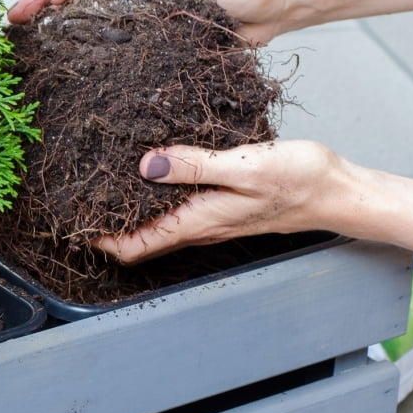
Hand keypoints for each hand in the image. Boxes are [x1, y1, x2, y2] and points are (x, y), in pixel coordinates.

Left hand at [95, 140, 346, 263]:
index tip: (73, 221)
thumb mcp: (244, 166)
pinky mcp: (224, 207)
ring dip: (131, 211)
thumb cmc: (299, 179)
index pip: (136, 247)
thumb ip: (194, 165)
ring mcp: (212, 219)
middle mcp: (201, 227)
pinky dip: (158, 199)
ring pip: (159, 225)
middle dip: (108, 225)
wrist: (339, 191)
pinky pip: (179, 210)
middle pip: (142, 240)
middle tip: (80, 199)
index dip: (101, 239)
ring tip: (104, 185)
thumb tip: (146, 165)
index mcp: (198, 221)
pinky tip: (153, 172)